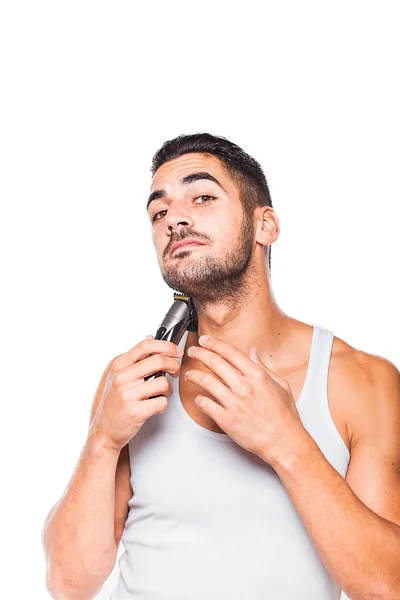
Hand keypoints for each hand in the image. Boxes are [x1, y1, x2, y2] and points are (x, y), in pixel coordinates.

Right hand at [90, 335, 181, 451]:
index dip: (166, 345)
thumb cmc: (113, 404)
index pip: (145, 346)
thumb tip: (150, 337)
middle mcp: (122, 378)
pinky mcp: (135, 411)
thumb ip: (133, 358)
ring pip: (163, 382)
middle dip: (173, 365)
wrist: (104, 430)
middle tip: (175, 371)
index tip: (176, 350)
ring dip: (169, 389)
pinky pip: (162, 402)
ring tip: (162, 394)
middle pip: (158, 360)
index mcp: (118, 366)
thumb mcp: (117, 376)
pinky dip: (163, 405)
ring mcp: (128, 394)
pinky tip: (156, 406)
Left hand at [185, 335, 306, 466]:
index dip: (214, 344)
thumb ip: (263, 366)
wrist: (284, 441)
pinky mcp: (227, 420)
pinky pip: (206, 405)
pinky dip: (198, 400)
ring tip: (190, 374)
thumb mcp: (280, 385)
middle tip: (193, 351)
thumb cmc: (284, 416)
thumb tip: (253, 352)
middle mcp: (244, 387)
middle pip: (215, 362)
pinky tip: (198, 398)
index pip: (230, 353)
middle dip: (200, 353)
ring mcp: (234, 403)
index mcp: (257, 376)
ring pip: (206, 381)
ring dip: (194, 375)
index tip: (206, 341)